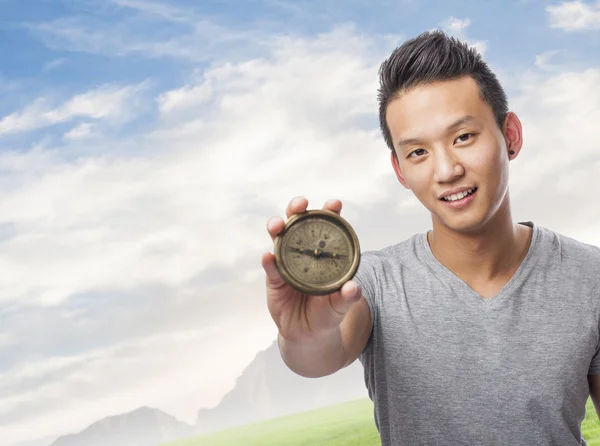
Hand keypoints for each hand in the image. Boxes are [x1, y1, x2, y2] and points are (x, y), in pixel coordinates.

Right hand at [261, 196, 361, 342]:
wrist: (308, 335)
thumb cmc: (327, 313)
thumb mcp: (340, 305)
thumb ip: (347, 297)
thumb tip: (353, 288)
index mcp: (324, 252)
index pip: (327, 226)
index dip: (329, 212)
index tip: (334, 204)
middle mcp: (304, 251)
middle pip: (298, 223)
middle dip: (297, 209)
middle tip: (300, 204)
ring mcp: (286, 262)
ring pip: (279, 238)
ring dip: (276, 228)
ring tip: (277, 225)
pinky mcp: (274, 279)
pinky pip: (270, 267)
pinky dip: (269, 260)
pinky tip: (268, 256)